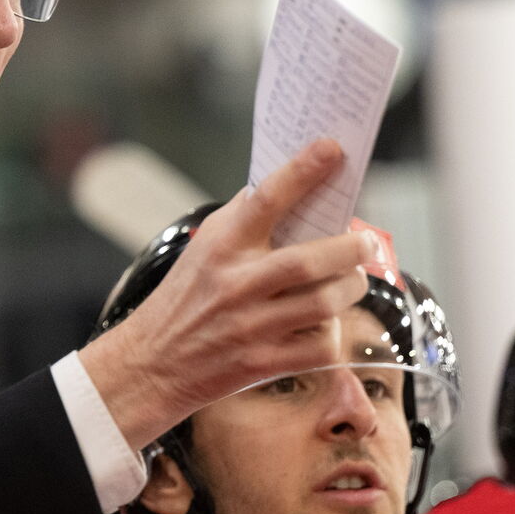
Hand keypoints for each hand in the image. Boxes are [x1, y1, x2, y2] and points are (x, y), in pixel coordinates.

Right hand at [78, 138, 376, 451]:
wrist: (150, 364)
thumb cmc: (183, 300)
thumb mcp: (202, 249)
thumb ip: (243, 222)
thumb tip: (294, 190)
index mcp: (220, 246)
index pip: (266, 199)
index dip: (303, 171)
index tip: (333, 149)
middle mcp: (235, 283)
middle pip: (310, 260)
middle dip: (351, 248)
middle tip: (364, 242)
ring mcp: (249, 326)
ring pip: (324, 303)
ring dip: (350, 288)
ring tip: (352, 280)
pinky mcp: (261, 364)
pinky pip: (320, 347)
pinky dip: (332, 333)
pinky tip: (326, 324)